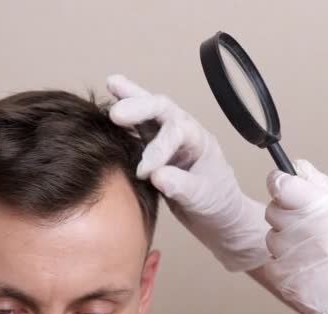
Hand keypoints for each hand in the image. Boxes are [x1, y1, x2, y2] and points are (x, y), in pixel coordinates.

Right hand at [106, 74, 269, 270]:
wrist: (218, 216)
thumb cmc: (216, 204)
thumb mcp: (202, 198)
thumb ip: (181, 186)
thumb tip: (155, 175)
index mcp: (199, 141)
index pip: (175, 133)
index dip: (157, 149)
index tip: (144, 172)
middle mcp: (183, 132)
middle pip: (162, 109)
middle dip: (140, 106)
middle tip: (117, 114)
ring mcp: (168, 138)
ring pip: (149, 112)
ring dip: (130, 98)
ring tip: (111, 83)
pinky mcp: (154, 148)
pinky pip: (139, 128)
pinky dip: (125, 118)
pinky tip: (108, 110)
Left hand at [264, 160, 327, 313]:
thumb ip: (324, 186)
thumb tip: (297, 167)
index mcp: (325, 209)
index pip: (281, 184)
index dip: (279, 182)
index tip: (282, 185)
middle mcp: (305, 232)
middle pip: (273, 210)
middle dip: (287, 214)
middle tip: (312, 227)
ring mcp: (293, 258)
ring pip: (272, 237)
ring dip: (287, 241)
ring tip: (317, 252)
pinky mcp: (286, 282)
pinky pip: (272, 263)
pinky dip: (285, 265)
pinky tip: (310, 269)